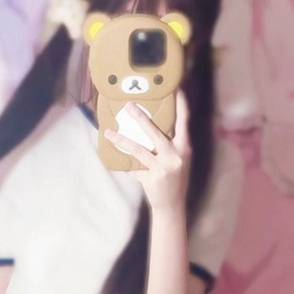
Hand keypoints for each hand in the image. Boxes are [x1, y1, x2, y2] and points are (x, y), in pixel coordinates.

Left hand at [104, 91, 190, 211]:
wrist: (172, 204)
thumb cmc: (174, 177)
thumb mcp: (178, 158)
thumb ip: (170, 143)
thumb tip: (149, 124)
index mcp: (184, 148)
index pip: (184, 122)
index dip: (181, 105)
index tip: (176, 89)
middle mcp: (175, 156)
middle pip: (155, 133)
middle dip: (141, 118)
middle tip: (128, 106)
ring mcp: (162, 169)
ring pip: (138, 150)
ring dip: (121, 140)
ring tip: (109, 132)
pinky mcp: (150, 180)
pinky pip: (132, 168)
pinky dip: (123, 164)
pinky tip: (111, 158)